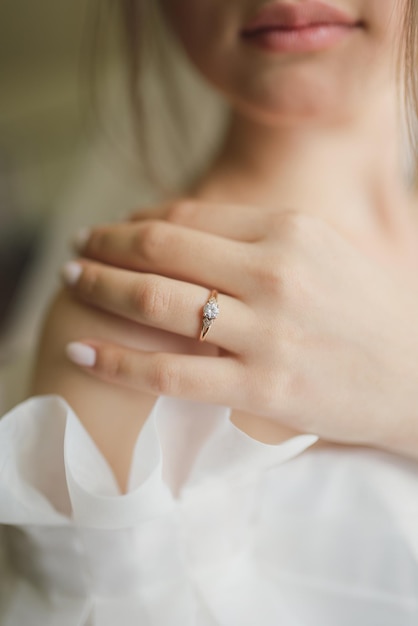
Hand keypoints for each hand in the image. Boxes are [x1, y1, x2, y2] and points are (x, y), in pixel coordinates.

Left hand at [62, 201, 417, 456]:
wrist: (417, 378)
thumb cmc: (366, 314)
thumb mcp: (322, 252)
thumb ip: (258, 238)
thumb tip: (186, 227)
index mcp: (291, 230)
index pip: (190, 217)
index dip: (138, 220)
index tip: (113, 230)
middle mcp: (275, 271)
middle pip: (162, 248)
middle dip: (105, 245)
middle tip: (75, 250)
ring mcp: (268, 331)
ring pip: (158, 301)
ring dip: (101, 287)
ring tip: (71, 282)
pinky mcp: (262, 387)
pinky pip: (170, 373)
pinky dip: (118, 359)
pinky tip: (82, 349)